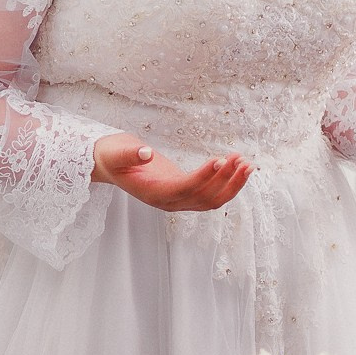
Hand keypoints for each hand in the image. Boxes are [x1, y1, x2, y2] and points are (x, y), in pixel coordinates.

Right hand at [91, 134, 250, 211]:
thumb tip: (146, 153)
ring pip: (212, 200)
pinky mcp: (185, 192)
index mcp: (153, 194)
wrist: (108, 164)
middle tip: (242, 160)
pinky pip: (211, 194)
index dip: (203, 177)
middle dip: (226, 181)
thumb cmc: (111, 157)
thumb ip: (129, 154)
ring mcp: (178, 200)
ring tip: (247, 163)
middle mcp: (169, 202)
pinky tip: (238, 167)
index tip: (220, 160)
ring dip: (232, 184)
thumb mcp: (115, 152)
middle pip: (205, 199)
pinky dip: (227, 183)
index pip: (184, 188)